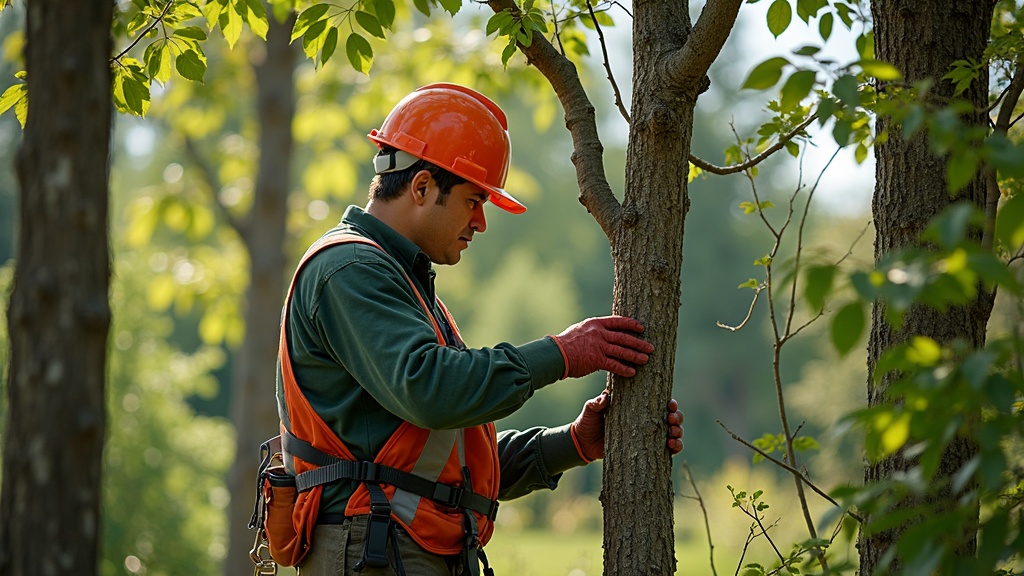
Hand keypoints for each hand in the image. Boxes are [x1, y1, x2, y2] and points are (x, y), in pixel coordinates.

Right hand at [551, 316, 653, 378]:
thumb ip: (592, 332)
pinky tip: (632, 372)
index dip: (631, 324)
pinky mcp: (596, 359)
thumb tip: (602, 335)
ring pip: (622, 350)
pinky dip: (624, 368)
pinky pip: (614, 364)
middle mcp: (599, 333)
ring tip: (646, 360)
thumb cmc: (564, 344)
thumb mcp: (579, 330)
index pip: (618, 321)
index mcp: (595, 323)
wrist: (555, 353)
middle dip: (639, 342)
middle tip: (651, 347)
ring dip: (635, 355)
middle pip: (624, 337)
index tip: (641, 327)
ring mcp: (598, 346)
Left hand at [570, 393, 685, 461]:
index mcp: (637, 408)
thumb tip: (605, 397)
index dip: (670, 403)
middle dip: (677, 417)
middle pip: (672, 417)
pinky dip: (675, 448)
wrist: (583, 444)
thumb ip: (597, 403)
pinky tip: (671, 447)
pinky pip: (668, 451)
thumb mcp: (591, 410)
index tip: (671, 404)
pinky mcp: (647, 451)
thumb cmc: (589, 423)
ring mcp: (648, 437)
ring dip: (678, 432)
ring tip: (672, 434)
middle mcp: (646, 421)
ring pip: (673, 432)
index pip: (659, 402)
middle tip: (671, 419)